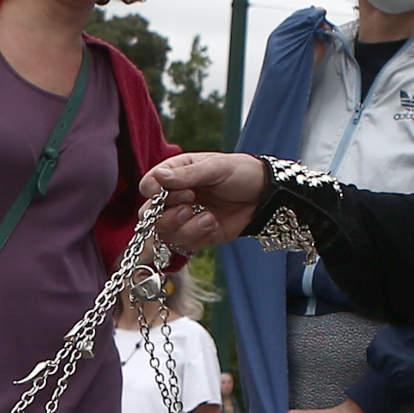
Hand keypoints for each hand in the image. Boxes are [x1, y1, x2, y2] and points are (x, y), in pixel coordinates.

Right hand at [142, 152, 266, 253]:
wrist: (265, 196)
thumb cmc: (241, 173)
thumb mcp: (216, 168)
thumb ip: (187, 174)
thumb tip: (159, 177)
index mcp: (175, 174)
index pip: (149, 185)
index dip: (155, 192)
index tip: (175, 190)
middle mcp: (174, 198)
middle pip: (149, 214)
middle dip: (167, 214)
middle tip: (190, 205)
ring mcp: (183, 219)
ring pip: (163, 233)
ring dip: (184, 228)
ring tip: (208, 217)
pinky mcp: (195, 236)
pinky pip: (182, 244)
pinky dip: (196, 236)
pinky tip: (213, 224)